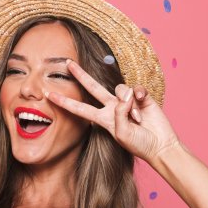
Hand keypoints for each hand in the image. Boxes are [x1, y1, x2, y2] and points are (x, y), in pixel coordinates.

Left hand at [44, 59, 181, 163]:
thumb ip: (119, 113)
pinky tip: (144, 105)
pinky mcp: (141, 96)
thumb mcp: (122, 134)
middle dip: (80, 74)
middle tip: (67, 62)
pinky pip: (136, 89)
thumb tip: (124, 95)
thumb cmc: (139, 144)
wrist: (159, 145)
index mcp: (102, 119)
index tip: (48, 95)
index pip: (79, 108)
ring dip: (129, 105)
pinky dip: (140, 96)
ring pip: (120, 89)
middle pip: (92, 87)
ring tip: (137, 120)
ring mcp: (126, 101)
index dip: (64, 102)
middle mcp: (112, 107)